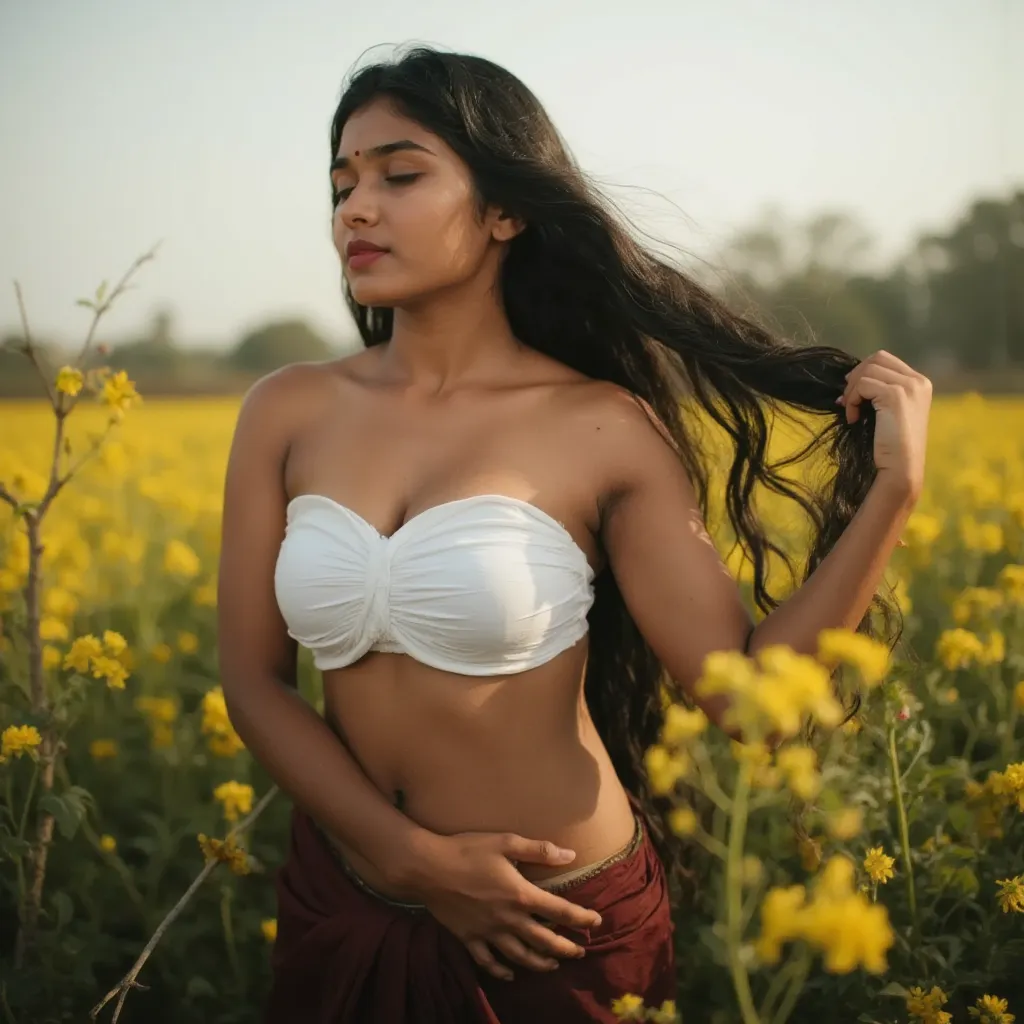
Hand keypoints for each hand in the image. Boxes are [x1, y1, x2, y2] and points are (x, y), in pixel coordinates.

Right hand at [405, 830, 603, 981]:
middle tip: (580, 952)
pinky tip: (511, 973)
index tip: (595, 922)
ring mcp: (487, 933)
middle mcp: (507, 919)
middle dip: (566, 948)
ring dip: (540, 963)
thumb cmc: (468, 850)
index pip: (559, 911)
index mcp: (520, 895)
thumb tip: (569, 854)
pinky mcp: (468, 939)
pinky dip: (502, 970)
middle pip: (544, 941)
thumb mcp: (505, 842)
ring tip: (552, 964)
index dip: (581, 918)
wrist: (428, 867)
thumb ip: (538, 850)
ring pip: (520, 956)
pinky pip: (488, 962)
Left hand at [837, 349, 930, 498]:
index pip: (885, 360)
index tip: (851, 395)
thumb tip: (849, 379)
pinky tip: (853, 418)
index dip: (863, 373)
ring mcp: (909, 387)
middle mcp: (918, 381)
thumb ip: (879, 392)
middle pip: (877, 359)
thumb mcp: (887, 413)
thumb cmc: (890, 446)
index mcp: (920, 383)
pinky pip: (863, 384)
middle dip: (856, 377)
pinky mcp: (896, 395)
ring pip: (868, 369)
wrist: (900, 469)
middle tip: (846, 400)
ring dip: (852, 390)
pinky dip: (852, 400)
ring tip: (851, 411)